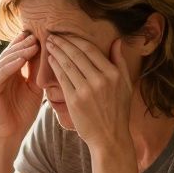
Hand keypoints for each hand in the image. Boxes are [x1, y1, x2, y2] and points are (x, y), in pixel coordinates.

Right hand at [0, 32, 42, 141]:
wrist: (11, 133)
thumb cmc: (23, 112)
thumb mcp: (35, 87)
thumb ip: (37, 70)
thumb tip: (47, 50)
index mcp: (9, 69)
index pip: (19, 50)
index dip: (31, 42)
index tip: (47, 33)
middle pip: (13, 51)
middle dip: (26, 42)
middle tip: (39, 33)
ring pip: (7, 59)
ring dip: (20, 51)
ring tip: (33, 43)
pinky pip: (1, 71)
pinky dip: (11, 64)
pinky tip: (22, 59)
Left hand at [46, 35, 133, 152]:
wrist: (110, 138)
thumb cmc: (118, 111)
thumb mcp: (126, 85)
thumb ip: (120, 62)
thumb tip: (117, 41)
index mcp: (113, 74)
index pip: (90, 50)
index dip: (75, 40)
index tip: (65, 34)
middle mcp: (100, 80)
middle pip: (77, 54)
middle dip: (62, 43)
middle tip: (51, 35)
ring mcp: (87, 90)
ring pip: (68, 64)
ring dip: (56, 52)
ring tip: (48, 44)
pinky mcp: (75, 100)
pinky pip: (62, 78)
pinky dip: (55, 67)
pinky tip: (50, 60)